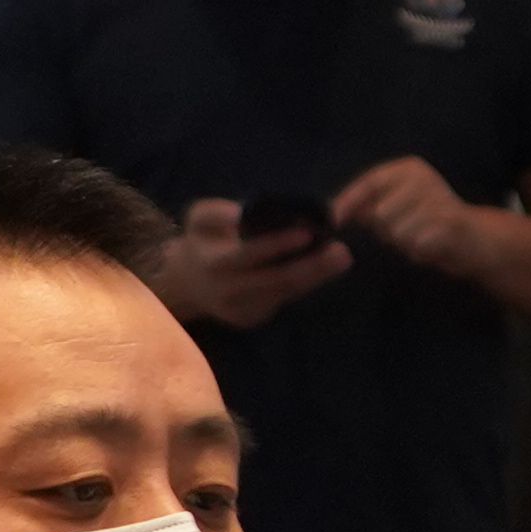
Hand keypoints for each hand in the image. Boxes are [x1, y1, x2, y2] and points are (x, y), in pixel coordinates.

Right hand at [162, 198, 354, 329]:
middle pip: (274, 280)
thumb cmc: (202, 241)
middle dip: (311, 267)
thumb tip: (243, 213)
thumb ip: (218, 212)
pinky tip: (324, 270)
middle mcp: (226, 291)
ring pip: (284, 293)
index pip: (247, 255)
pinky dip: (305, 285)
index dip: (276, 245)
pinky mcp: (251, 319)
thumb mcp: (199, 218)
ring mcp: (240, 310)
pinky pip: (282, 301)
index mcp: (211, 263)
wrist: (188, 283)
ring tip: (341, 259)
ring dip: (316, 277)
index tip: (306, 233)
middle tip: (342, 251)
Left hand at [329, 155, 486, 279]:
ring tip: (420, 239)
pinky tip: (431, 246)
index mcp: (408, 169)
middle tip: (406, 233)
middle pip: (381, 213)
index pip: (369, 182)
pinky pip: (417, 244)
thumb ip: (368, 207)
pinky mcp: (451, 222)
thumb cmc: (430, 223)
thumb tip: (332, 211)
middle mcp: (423, 177)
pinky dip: (420, 251)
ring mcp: (439, 198)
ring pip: (398, 232)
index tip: (333, 221)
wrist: (478, 239)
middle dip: (386, 232)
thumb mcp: (397, 207)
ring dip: (404, 243)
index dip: (348, 201)